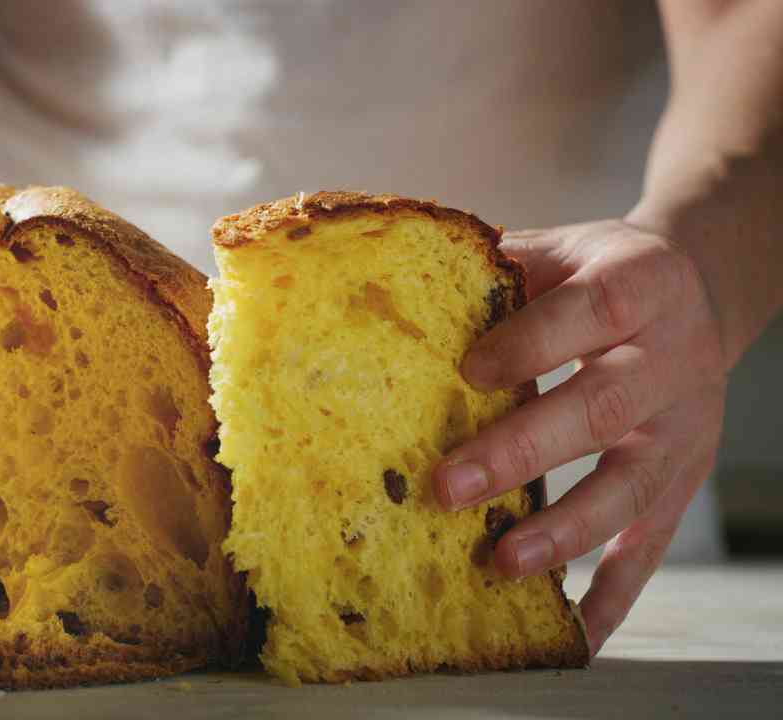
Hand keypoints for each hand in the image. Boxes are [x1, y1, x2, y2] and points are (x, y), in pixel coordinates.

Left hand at [432, 218, 728, 655]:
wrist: (694, 289)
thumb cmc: (593, 272)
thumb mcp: (557, 248)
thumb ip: (492, 269)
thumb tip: (385, 284)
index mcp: (637, 284)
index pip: (588, 312)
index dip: (531, 343)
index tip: (466, 372)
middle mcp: (671, 358)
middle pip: (603, 407)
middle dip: (524, 451)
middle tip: (448, 488)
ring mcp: (683, 427)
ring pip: (630, 486)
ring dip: (565, 531)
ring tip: (501, 562)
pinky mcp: (682, 479)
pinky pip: (652, 542)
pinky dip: (615, 593)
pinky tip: (575, 632)